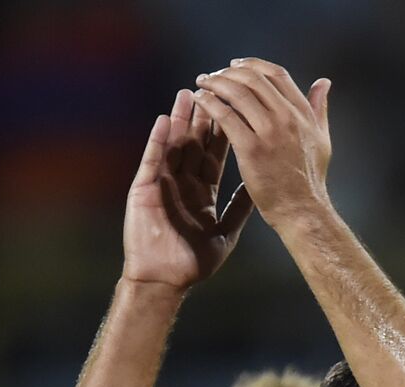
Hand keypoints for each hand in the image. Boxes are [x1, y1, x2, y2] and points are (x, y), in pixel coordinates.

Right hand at [121, 89, 253, 290]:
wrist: (166, 280)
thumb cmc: (194, 263)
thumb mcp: (226, 233)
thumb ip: (240, 208)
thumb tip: (260, 187)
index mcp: (203, 192)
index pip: (215, 155)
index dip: (224, 133)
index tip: (235, 109)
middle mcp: (183, 183)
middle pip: (195, 144)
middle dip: (204, 117)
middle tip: (213, 90)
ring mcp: (163, 184)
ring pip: (173, 146)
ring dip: (180, 121)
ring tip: (187, 94)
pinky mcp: (144, 189)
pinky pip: (152, 160)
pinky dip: (158, 141)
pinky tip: (164, 120)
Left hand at [193, 59, 331, 229]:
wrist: (303, 211)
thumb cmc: (310, 181)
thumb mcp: (322, 139)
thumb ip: (319, 109)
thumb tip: (323, 83)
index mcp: (303, 113)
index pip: (276, 74)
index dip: (253, 65)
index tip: (236, 65)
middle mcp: (288, 117)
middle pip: (253, 78)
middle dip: (228, 71)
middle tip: (213, 75)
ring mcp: (269, 131)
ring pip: (236, 92)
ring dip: (215, 83)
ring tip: (202, 84)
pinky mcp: (251, 148)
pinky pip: (225, 115)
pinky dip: (209, 103)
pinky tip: (200, 101)